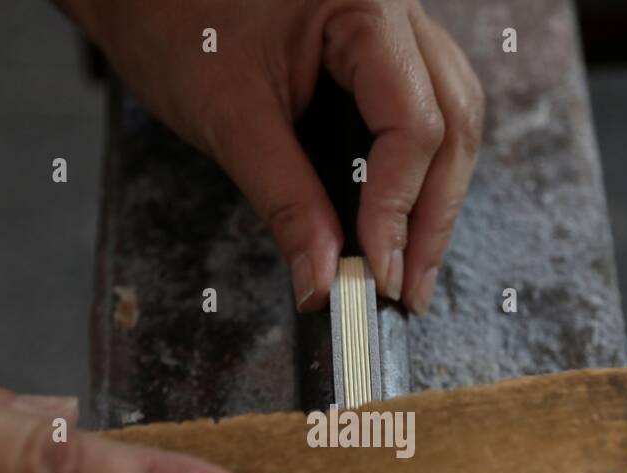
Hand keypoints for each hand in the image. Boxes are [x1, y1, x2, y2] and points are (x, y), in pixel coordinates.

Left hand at [62, 0, 483, 313]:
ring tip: (411, 267)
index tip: (379, 272)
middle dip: (432, 216)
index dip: (400, 208)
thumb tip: (322, 280)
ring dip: (437, 198)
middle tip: (408, 291)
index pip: (414, 124)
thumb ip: (285, 202)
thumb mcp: (228, 119)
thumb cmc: (173, 23)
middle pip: (453, 123)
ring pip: (453, 117)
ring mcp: (396, 26)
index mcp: (366, 6)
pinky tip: (402, 218)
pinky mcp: (383, 49)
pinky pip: (427, 109)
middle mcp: (397, 9)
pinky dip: (420, 169)